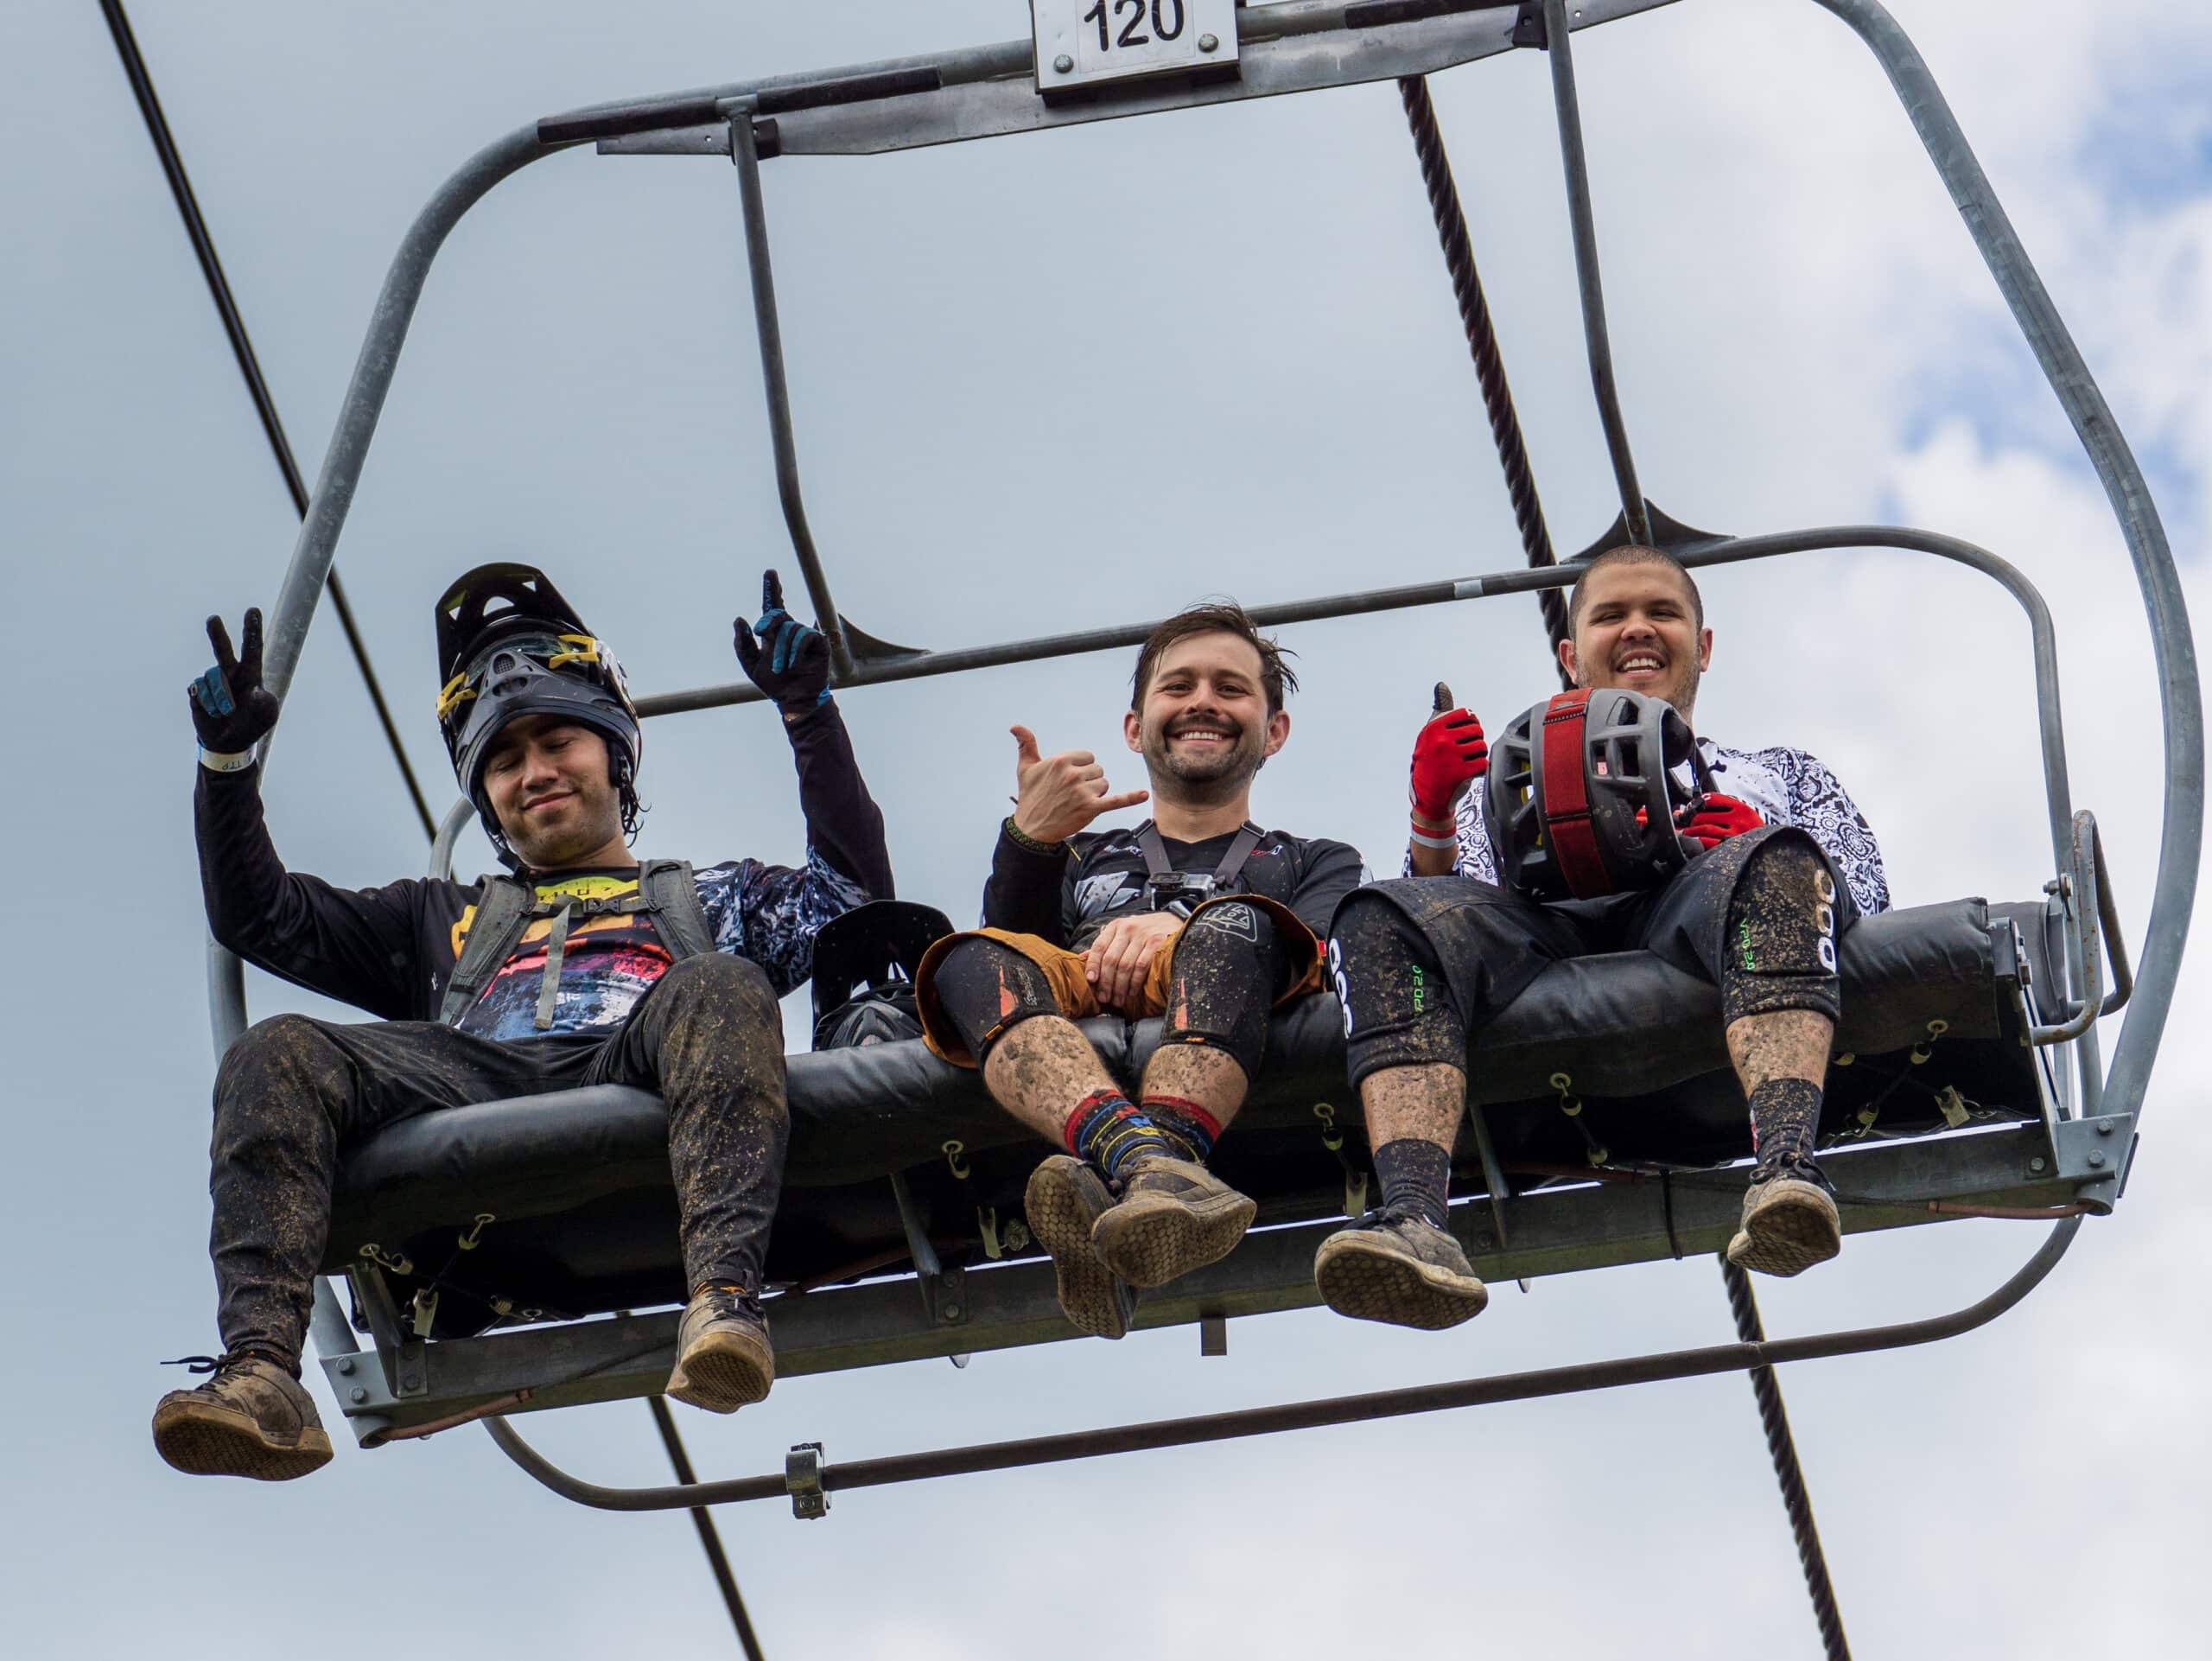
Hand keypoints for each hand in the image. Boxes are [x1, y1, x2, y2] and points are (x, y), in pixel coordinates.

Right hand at [187, 609, 279, 754]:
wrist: (229, 741)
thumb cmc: (252, 723)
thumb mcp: (266, 715)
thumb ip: (265, 704)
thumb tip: (257, 692)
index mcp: (250, 674)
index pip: (252, 649)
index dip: (252, 630)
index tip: (253, 611)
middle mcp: (230, 672)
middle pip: (222, 649)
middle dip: (217, 634)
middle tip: (214, 619)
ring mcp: (211, 681)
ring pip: (213, 680)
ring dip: (221, 699)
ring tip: (227, 713)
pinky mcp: (196, 691)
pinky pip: (199, 691)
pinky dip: (207, 705)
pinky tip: (212, 713)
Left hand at [733, 569, 830, 715]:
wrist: (794, 701)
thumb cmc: (773, 684)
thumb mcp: (750, 664)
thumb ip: (742, 643)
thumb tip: (739, 619)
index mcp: (773, 633)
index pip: (772, 607)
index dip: (771, 589)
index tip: (770, 573)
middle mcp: (789, 631)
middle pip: (777, 613)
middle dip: (769, 619)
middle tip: (762, 631)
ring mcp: (804, 637)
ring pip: (789, 628)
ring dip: (781, 649)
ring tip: (781, 667)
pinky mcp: (819, 644)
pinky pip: (805, 636)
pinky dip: (796, 650)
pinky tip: (794, 663)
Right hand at [1009, 724, 1147, 844]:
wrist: (1031, 829)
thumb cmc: (1030, 796)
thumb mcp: (1026, 768)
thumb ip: (1026, 744)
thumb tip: (1015, 726)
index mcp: (1061, 761)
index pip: (1087, 757)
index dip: (1080, 768)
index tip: (1067, 779)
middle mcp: (1073, 774)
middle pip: (1097, 770)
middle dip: (1087, 781)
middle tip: (1070, 793)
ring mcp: (1083, 792)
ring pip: (1104, 784)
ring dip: (1095, 793)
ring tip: (1077, 801)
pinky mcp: (1091, 808)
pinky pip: (1116, 800)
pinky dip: (1131, 798)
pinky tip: (1144, 795)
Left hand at [1084, 911, 1181, 1012]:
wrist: (1175, 920)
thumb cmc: (1146, 930)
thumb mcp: (1124, 932)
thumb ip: (1106, 945)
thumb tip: (1082, 958)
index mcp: (1117, 926)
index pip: (1099, 946)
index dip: (1093, 965)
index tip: (1091, 980)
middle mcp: (1128, 928)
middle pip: (1111, 959)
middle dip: (1106, 982)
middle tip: (1104, 997)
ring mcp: (1144, 935)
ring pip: (1125, 966)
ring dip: (1120, 987)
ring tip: (1118, 999)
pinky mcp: (1158, 943)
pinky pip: (1141, 966)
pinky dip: (1135, 982)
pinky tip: (1132, 992)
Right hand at [1410, 680, 1485, 825]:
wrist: (1426, 794)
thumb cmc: (1430, 759)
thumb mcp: (1431, 733)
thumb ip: (1440, 709)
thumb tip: (1441, 685)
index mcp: (1434, 727)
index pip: (1467, 715)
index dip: (1469, 725)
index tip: (1461, 735)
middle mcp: (1440, 740)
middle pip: (1477, 730)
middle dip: (1474, 740)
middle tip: (1464, 751)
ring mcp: (1450, 757)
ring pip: (1481, 746)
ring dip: (1477, 755)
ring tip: (1466, 761)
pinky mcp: (1460, 773)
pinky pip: (1483, 763)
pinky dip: (1479, 769)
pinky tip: (1468, 772)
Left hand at [1675, 792, 1763, 849]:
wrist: (1769, 849)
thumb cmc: (1753, 832)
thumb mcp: (1744, 816)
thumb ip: (1724, 809)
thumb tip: (1696, 805)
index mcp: (1742, 808)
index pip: (1712, 799)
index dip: (1697, 802)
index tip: (1691, 806)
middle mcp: (1739, 820)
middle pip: (1704, 814)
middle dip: (1690, 818)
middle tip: (1683, 821)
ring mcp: (1735, 835)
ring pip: (1704, 828)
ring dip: (1689, 830)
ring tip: (1683, 832)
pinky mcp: (1730, 848)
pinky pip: (1708, 842)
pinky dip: (1697, 840)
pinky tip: (1693, 840)